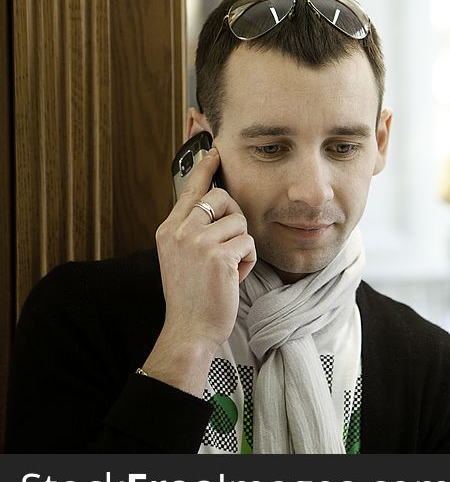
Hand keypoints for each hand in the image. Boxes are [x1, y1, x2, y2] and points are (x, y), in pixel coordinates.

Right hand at [146, 148, 256, 393]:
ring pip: (240, 223)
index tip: (215, 151)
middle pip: (221, 199)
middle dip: (235, 219)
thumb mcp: (181, 258)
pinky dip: (248, 262)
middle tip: (229, 246)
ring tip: (227, 269)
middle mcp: (180, 232)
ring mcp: (198, 243)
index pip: (189, 190)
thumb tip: (215, 205)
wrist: (189, 330)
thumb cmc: (192, 297)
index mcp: (168, 230)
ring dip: (242, 247)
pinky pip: (249, 244)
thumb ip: (192, 231)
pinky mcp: (218, 257)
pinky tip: (233, 278)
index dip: (205, 170)